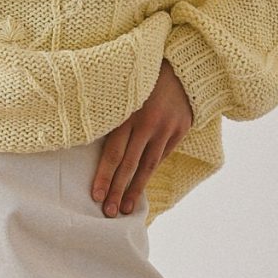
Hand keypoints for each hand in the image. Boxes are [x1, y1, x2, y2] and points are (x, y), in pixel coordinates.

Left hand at [91, 61, 193, 214]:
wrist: (182, 66)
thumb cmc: (144, 78)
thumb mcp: (124, 91)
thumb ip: (113, 117)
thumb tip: (95, 144)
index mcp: (129, 114)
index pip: (113, 153)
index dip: (104, 176)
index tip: (95, 195)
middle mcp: (148, 124)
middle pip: (129, 164)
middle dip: (116, 190)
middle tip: (107, 212)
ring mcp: (166, 129)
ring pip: (147, 165)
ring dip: (135, 189)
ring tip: (125, 208)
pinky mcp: (180, 130)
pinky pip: (162, 156)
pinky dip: (150, 171)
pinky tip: (140, 186)